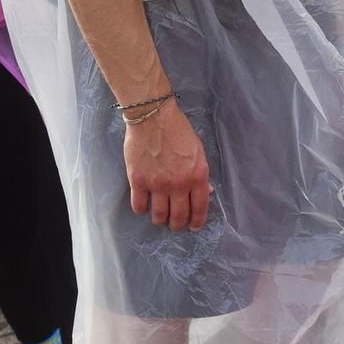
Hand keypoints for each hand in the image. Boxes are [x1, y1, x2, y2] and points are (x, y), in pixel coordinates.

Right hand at [124, 101, 209, 230]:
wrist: (154, 117)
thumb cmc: (178, 131)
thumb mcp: (198, 152)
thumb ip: (201, 175)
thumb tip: (206, 193)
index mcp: (197, 176)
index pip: (200, 208)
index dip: (197, 221)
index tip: (194, 226)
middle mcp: (179, 185)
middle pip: (178, 217)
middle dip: (177, 225)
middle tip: (175, 224)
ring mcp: (157, 185)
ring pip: (159, 215)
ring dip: (160, 220)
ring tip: (159, 217)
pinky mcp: (138, 181)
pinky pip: (139, 206)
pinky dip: (142, 210)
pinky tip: (144, 206)